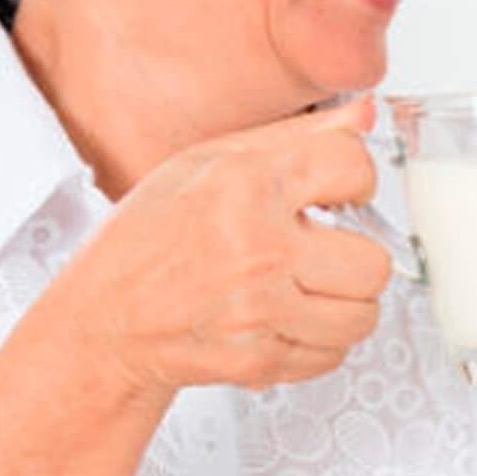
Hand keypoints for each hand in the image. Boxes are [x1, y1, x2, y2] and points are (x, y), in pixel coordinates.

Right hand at [44, 96, 393, 395]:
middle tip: (324, 251)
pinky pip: (333, 355)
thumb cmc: (148, 238)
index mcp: (245, 185)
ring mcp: (259, 310)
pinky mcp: (257, 360)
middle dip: (355, 254)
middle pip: (373, 260)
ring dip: (344, 303)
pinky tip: (287, 318)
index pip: (355, 166)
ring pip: (362, 315)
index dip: (354, 179)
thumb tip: (365, 115)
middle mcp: (257, 248)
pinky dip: (318, 341)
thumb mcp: (208, 160)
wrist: (103, 320)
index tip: (338, 192)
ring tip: (309, 287)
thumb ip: (296, 135)